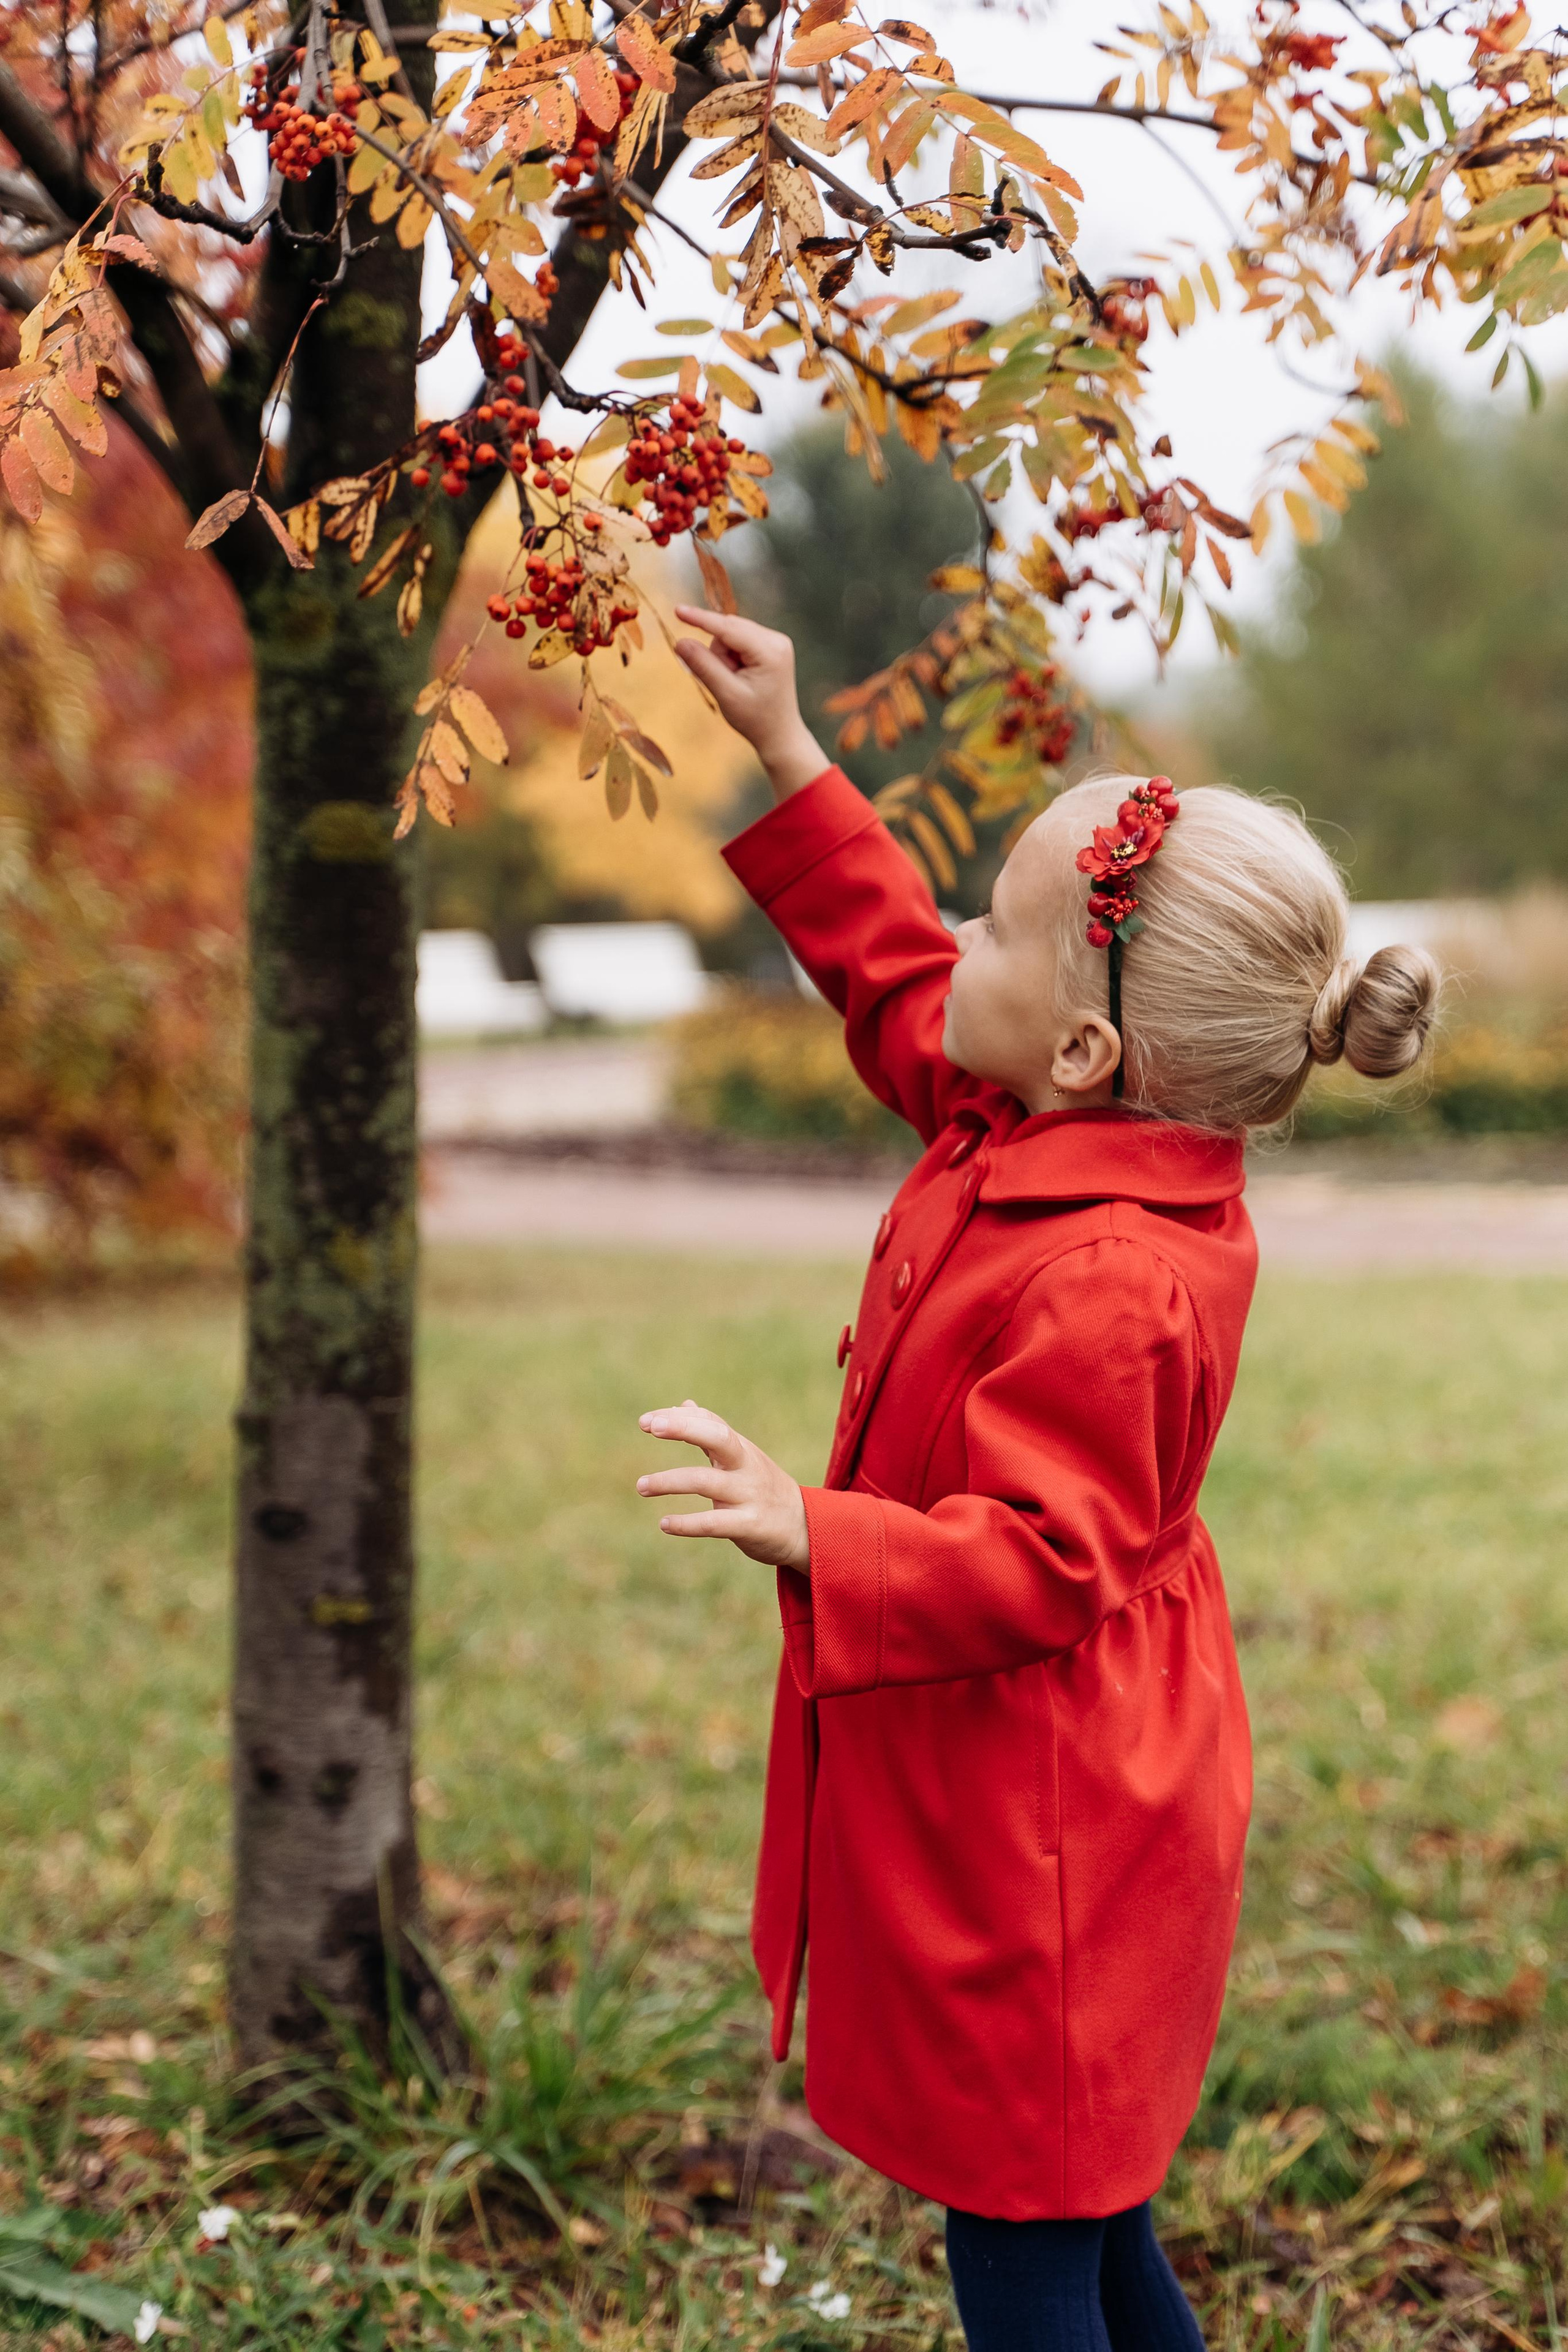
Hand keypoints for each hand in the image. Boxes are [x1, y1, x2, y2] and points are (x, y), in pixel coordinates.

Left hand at [636, 1399, 810, 1570]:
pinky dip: (687, 1523)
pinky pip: (714, 1522)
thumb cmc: (765, 1488)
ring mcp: (749, 1495)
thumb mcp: (742, 1458)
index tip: (646, 1421)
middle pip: (717, 1437)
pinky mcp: (750, 1525)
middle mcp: (746, 1467)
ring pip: (706, 1481)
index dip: (679, 1418)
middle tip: (652, 1426)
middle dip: (684, 1428)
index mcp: (741, 1449)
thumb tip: (684, 1404)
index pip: (711, 1422)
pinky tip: (664, 1524)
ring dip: (669, 1481)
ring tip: (641, 1486)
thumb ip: (712, 1434)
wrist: (807, 1528)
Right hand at [672, 607, 827, 800]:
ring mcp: (776, 642)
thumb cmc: (755, 719)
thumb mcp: (726, 694)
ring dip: (724, 658)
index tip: (678, 610)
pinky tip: (740, 677)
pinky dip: (731, 658)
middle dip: (719, 654)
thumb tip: (680, 641)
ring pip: (732, 635)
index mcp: (770, 651)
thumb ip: (703, 666)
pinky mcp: (771, 646)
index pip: (728, 628)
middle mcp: (777, 640)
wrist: (779, 735)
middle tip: (727, 682)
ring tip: (736, 683)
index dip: (701, 619)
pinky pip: (739, 641)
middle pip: (729, 630)